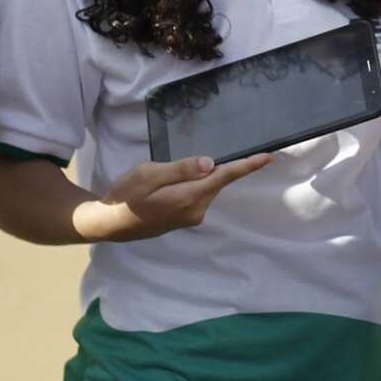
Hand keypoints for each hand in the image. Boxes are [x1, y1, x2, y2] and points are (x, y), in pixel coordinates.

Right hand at [76, 153, 273, 243]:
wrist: (112, 223)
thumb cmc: (127, 195)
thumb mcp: (149, 174)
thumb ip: (180, 169)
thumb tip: (209, 164)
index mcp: (189, 197)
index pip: (223, 177)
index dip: (246, 166)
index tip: (268, 157)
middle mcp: (196, 210)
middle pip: (215, 181)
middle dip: (212, 168)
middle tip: (183, 164)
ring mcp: (191, 217)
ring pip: (205, 187)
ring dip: (197, 177)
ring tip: (164, 178)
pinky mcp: (185, 218)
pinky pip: (197, 195)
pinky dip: (192, 185)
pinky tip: (170, 185)